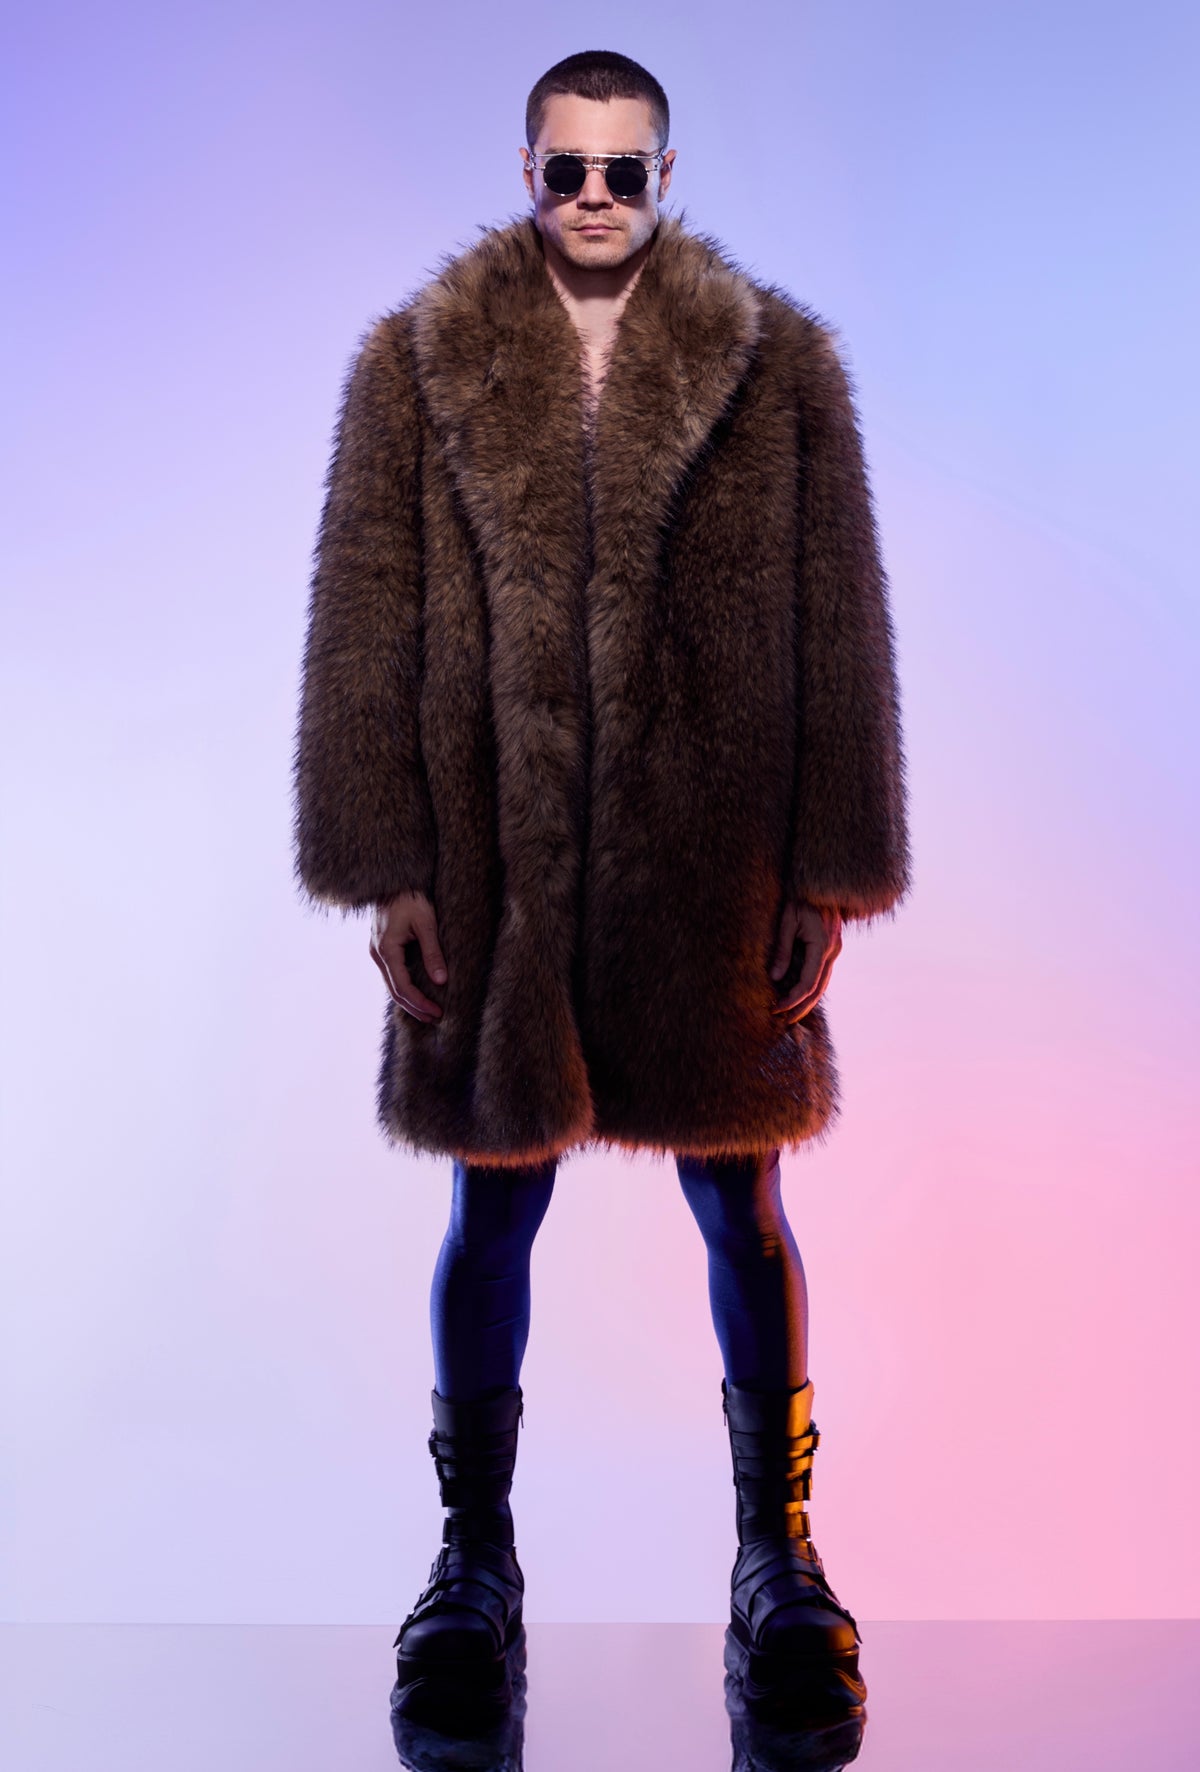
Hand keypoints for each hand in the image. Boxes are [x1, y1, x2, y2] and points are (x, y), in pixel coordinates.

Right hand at [370, 892, 447, 1021]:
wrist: (394, 881)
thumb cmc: (411, 898)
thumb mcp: (426, 923)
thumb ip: (433, 952)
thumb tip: (441, 980)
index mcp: (387, 950)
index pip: (403, 987)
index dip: (420, 1003)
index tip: (437, 1012)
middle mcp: (378, 954)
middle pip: (395, 991)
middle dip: (415, 1007)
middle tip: (435, 1018)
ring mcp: (377, 951)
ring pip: (391, 984)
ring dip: (409, 1000)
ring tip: (428, 1011)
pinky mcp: (382, 948)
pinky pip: (392, 974)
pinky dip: (404, 987)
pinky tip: (417, 992)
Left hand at [769, 898, 842, 1023]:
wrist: (821, 879)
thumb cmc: (800, 897)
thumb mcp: (786, 921)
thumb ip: (783, 950)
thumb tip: (775, 977)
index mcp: (822, 945)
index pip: (808, 983)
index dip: (792, 999)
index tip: (776, 1007)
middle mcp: (833, 950)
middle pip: (819, 989)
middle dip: (801, 1007)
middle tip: (784, 1021)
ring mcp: (835, 948)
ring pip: (823, 982)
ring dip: (808, 999)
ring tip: (791, 1013)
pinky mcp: (832, 945)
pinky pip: (823, 972)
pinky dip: (812, 986)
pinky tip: (799, 993)